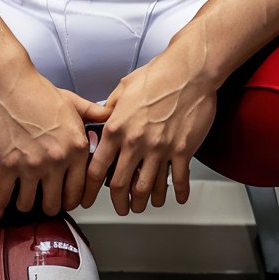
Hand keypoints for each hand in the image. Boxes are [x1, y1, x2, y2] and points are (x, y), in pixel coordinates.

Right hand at [0, 67, 107, 221]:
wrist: (8, 84)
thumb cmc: (37, 92)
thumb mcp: (73, 102)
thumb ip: (93, 114)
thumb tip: (110, 117)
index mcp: (77, 148)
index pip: (79, 190)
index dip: (71, 199)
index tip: (65, 201)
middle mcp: (57, 160)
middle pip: (55, 203)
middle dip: (48, 205)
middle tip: (42, 201)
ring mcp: (32, 165)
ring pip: (29, 204)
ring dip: (24, 203)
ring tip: (21, 198)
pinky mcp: (7, 165)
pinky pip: (3, 197)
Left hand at [81, 51, 216, 215]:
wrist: (190, 71)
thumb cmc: (158, 75)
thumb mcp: (123, 88)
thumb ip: (111, 108)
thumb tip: (103, 117)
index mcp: (116, 128)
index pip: (96, 168)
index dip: (89, 189)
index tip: (89, 197)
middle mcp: (135, 142)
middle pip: (120, 185)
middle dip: (119, 202)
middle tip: (122, 208)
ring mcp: (160, 149)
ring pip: (148, 188)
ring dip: (146, 201)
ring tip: (146, 204)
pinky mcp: (183, 150)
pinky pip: (179, 180)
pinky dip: (178, 193)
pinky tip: (178, 198)